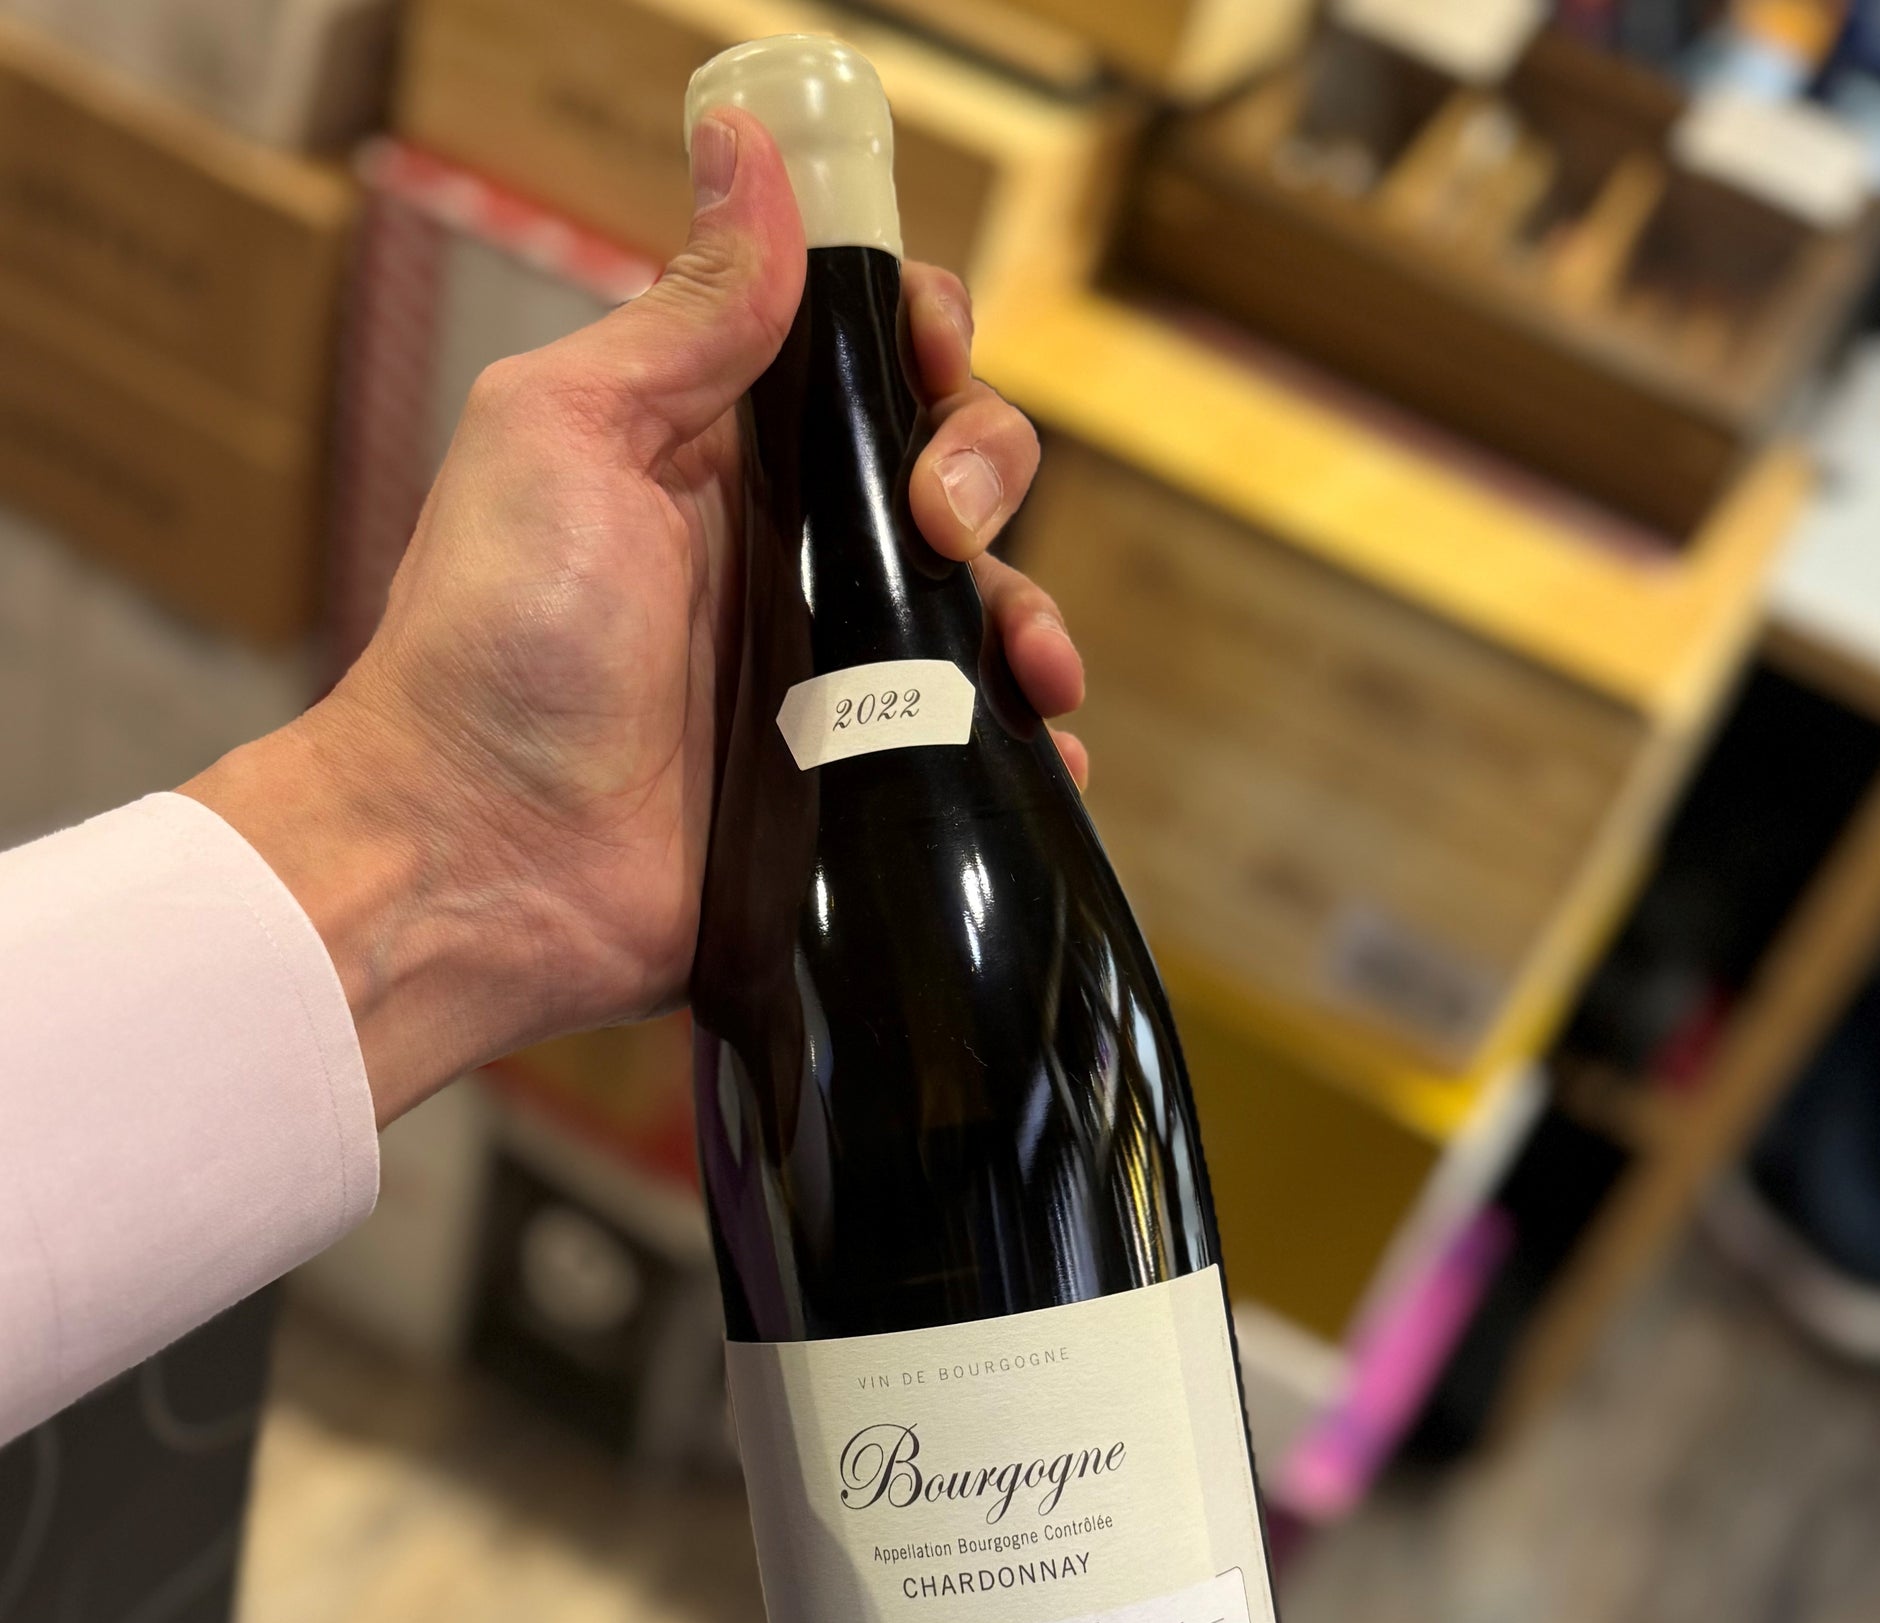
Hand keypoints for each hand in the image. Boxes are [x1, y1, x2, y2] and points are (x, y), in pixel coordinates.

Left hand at [184, 110, 1083, 1127]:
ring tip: (1031, 665)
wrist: (480, 859)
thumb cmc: (494, 640)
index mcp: (722, 454)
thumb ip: (682, 316)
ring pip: (978, 608)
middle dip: (985, 467)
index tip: (929, 361)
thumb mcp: (565, 433)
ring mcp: (823, 674)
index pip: (864, 362)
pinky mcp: (845, 780)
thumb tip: (750, 149)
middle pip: (946, 470)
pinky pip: (967, 746)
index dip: (923, 343)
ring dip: (1032, 612)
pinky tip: (1042, 753)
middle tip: (940, 526)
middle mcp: (785, 554)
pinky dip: (1024, 746)